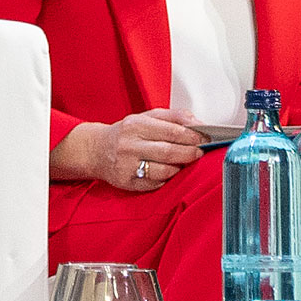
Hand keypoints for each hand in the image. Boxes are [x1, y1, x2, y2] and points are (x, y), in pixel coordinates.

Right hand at [52, 110, 208, 191]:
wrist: (96, 150)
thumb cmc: (125, 133)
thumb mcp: (146, 117)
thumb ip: (174, 116)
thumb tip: (198, 123)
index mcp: (135, 125)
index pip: (172, 131)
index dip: (193, 136)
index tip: (204, 139)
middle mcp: (129, 145)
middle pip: (170, 152)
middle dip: (190, 153)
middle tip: (199, 153)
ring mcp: (127, 165)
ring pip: (165, 171)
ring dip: (179, 167)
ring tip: (181, 162)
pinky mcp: (127, 182)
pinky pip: (156, 184)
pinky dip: (166, 179)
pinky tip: (165, 171)